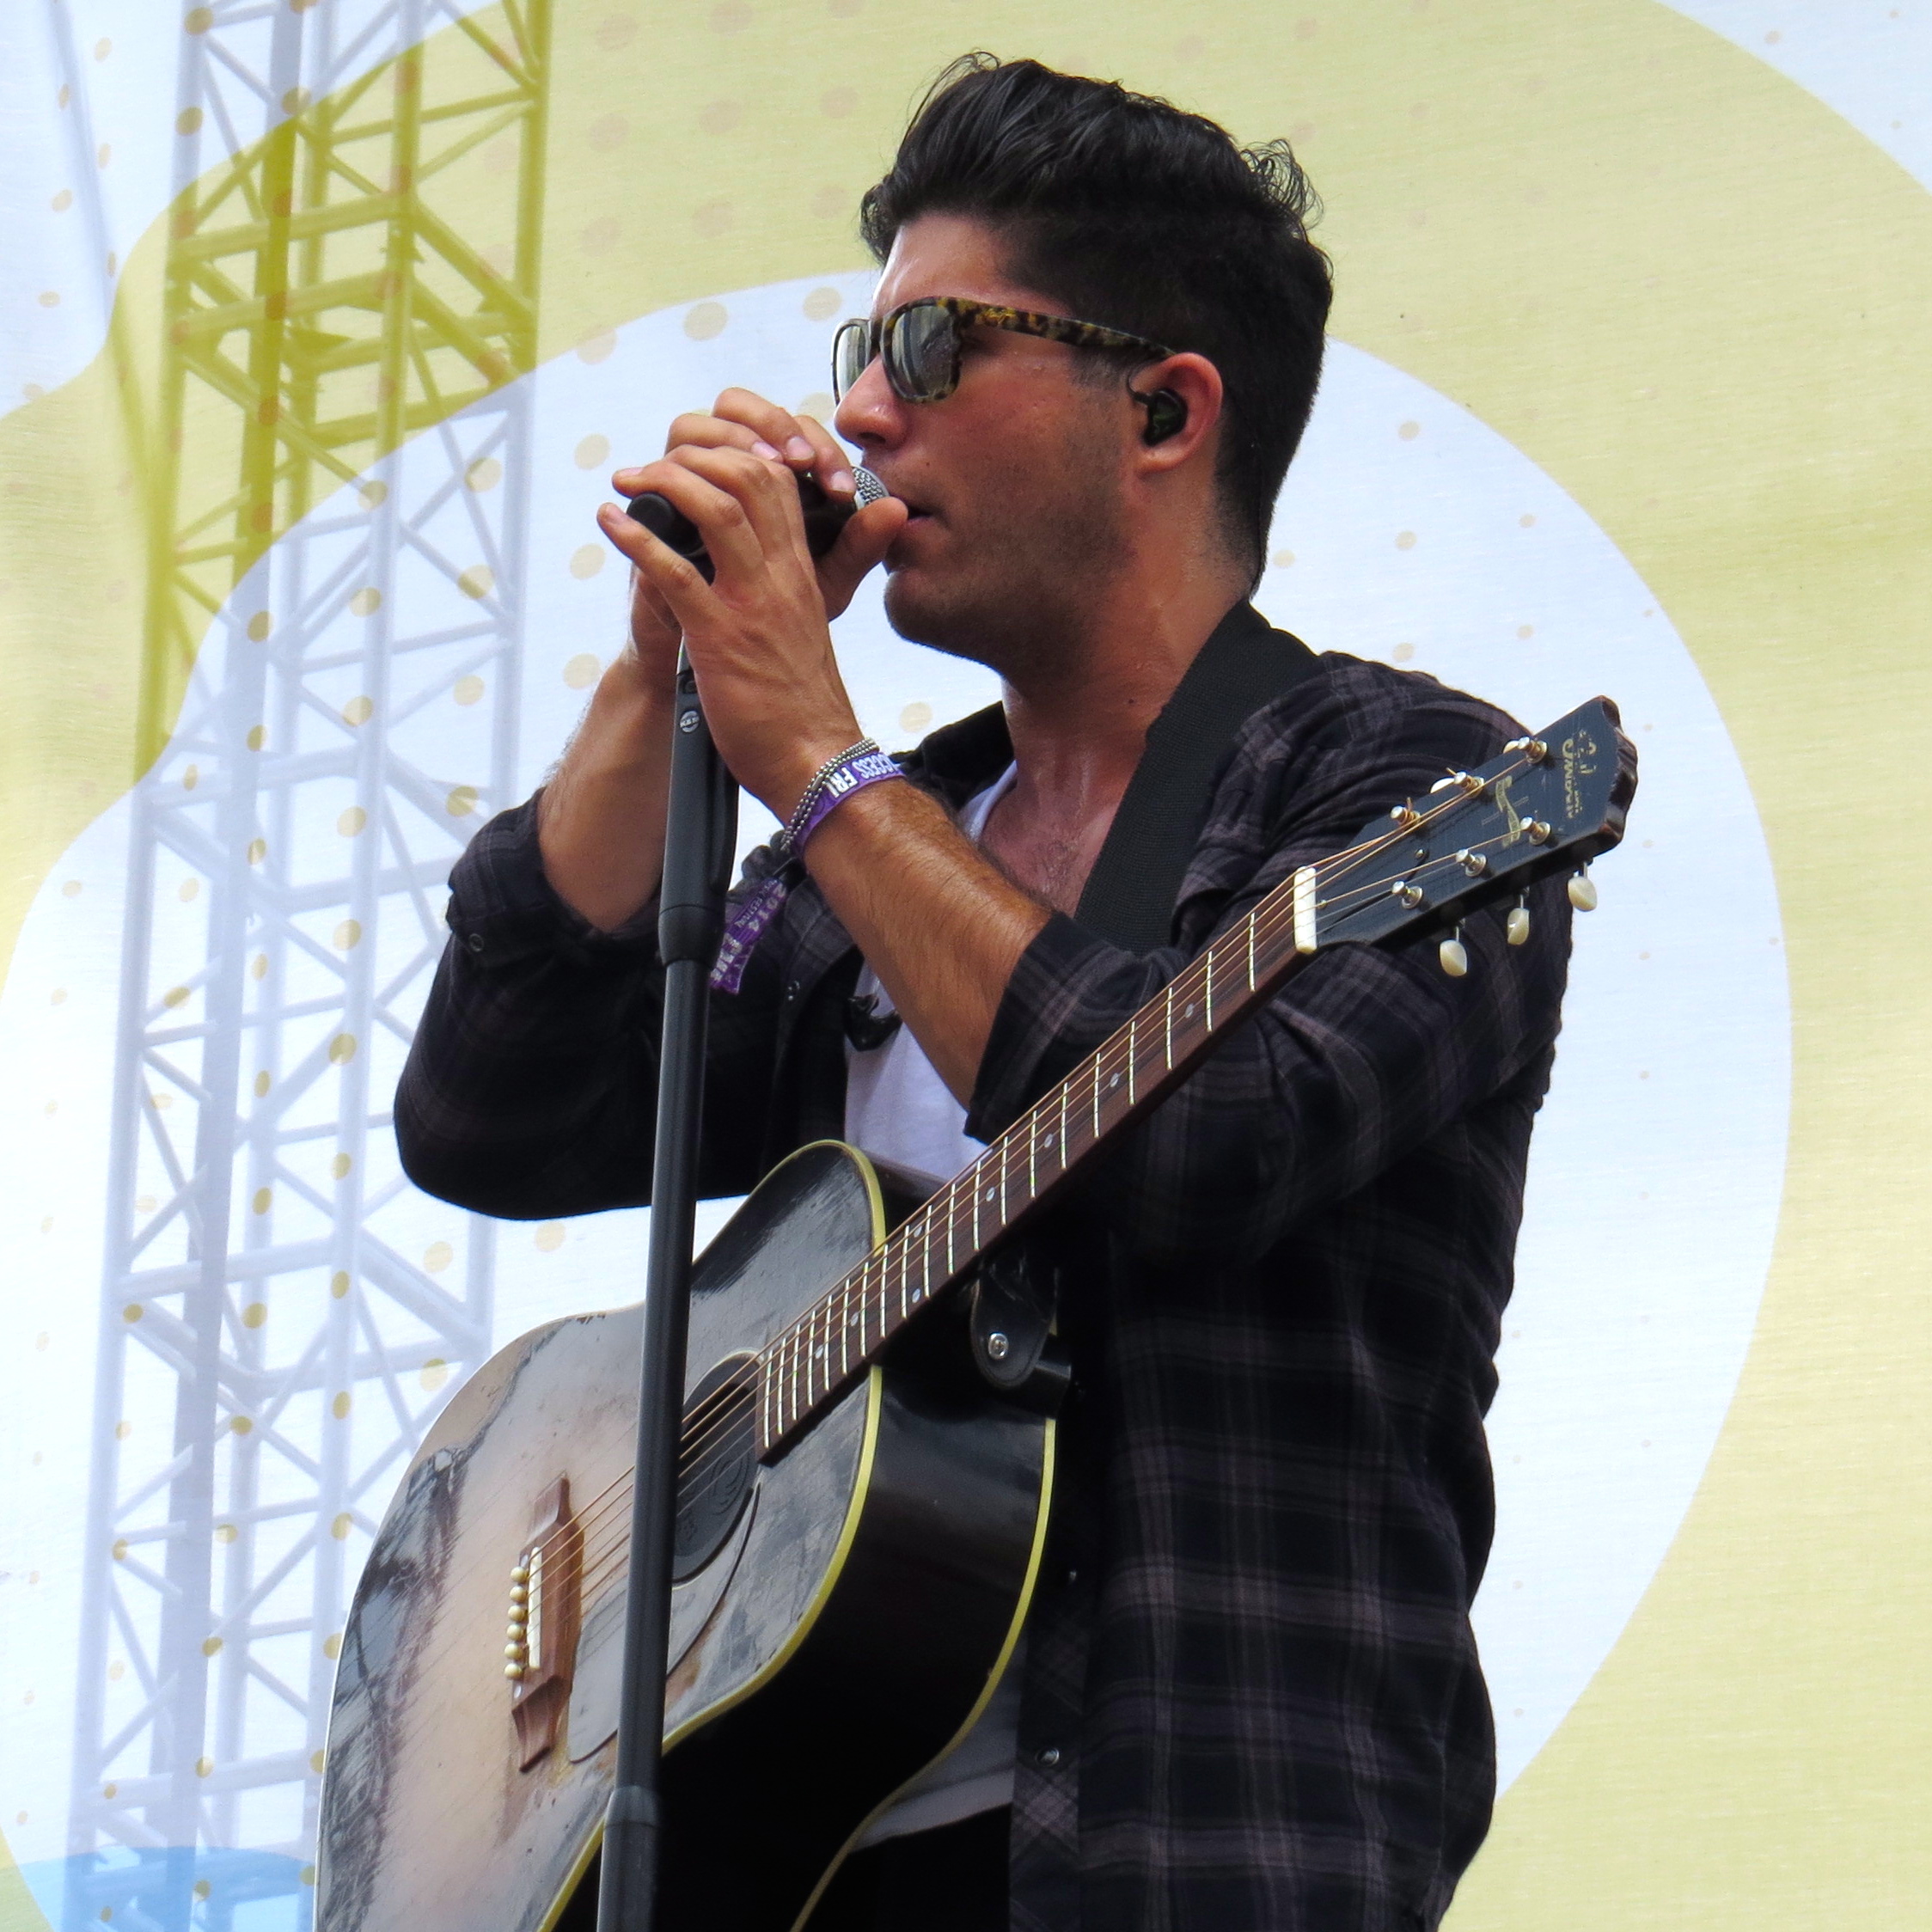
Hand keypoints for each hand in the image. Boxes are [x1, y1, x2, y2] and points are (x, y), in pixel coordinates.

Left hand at [597, 394, 905, 818]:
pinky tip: (611, 524)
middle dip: (693, 457)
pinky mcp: (720, 636)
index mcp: (799, 574)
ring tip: (627, 481)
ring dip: (663, 483)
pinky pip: (675, 572)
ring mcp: (750, 603)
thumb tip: (769, 568)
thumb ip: (791, 589)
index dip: (734, 455)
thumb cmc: (804, 706)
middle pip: (748, 478)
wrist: (816, 760)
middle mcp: (779, 577)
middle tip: (650, 467)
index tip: (695, 463)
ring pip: (715, 508)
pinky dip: (637, 540)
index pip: (777, 484)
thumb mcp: (806, 629)